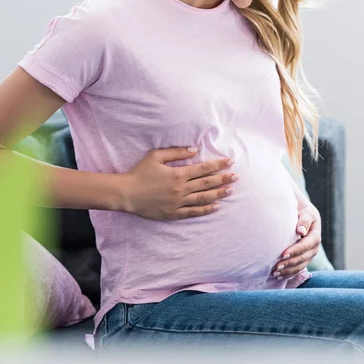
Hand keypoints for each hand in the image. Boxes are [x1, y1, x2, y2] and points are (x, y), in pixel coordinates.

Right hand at [119, 147, 237, 219]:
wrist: (127, 194)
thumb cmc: (140, 173)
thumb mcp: (156, 156)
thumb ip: (176, 152)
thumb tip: (194, 149)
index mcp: (178, 174)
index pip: (204, 168)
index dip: (218, 165)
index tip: (230, 162)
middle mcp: (181, 189)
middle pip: (207, 183)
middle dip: (223, 179)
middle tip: (236, 177)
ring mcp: (178, 203)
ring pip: (203, 198)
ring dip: (219, 194)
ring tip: (230, 190)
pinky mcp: (174, 213)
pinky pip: (193, 212)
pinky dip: (206, 210)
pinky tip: (216, 206)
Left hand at [272, 206, 320, 279]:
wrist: (304, 216)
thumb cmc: (303, 213)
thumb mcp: (306, 213)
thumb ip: (304, 220)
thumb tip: (301, 231)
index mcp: (315, 236)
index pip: (305, 245)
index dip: (295, 251)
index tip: (282, 254)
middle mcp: (314, 248)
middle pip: (302, 258)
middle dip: (289, 263)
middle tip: (276, 267)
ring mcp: (309, 256)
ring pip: (300, 266)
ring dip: (287, 271)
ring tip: (275, 273)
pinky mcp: (304, 260)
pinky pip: (297, 269)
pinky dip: (288, 274)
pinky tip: (278, 276)